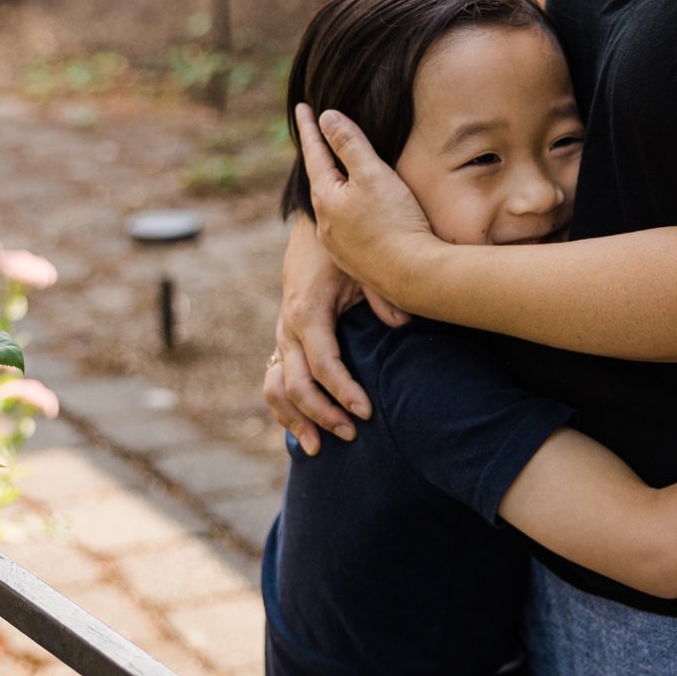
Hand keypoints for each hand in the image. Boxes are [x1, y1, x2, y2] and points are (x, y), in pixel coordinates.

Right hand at [264, 218, 371, 453]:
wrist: (313, 226)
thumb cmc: (342, 249)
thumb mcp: (363, 264)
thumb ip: (381, 294)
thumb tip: (402, 324)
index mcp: (308, 312)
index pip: (322, 365)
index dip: (343, 392)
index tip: (367, 413)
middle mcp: (288, 328)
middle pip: (295, 385)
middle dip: (322, 414)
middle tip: (352, 435)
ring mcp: (282, 336)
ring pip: (276, 388)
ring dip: (295, 420)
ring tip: (318, 449)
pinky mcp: (284, 340)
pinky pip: (275, 381)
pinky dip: (286, 408)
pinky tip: (304, 431)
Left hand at [296, 105, 437, 305]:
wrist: (413, 275)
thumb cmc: (395, 220)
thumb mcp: (372, 173)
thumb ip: (349, 143)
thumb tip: (326, 117)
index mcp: (326, 197)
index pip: (314, 153)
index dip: (310, 128)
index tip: (302, 106)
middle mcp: (325, 223)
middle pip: (320, 181)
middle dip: (320, 159)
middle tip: (316, 139)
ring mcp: (338, 245)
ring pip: (332, 208)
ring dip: (334, 189)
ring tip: (337, 177)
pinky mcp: (355, 262)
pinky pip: (346, 229)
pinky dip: (349, 214)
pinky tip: (358, 216)